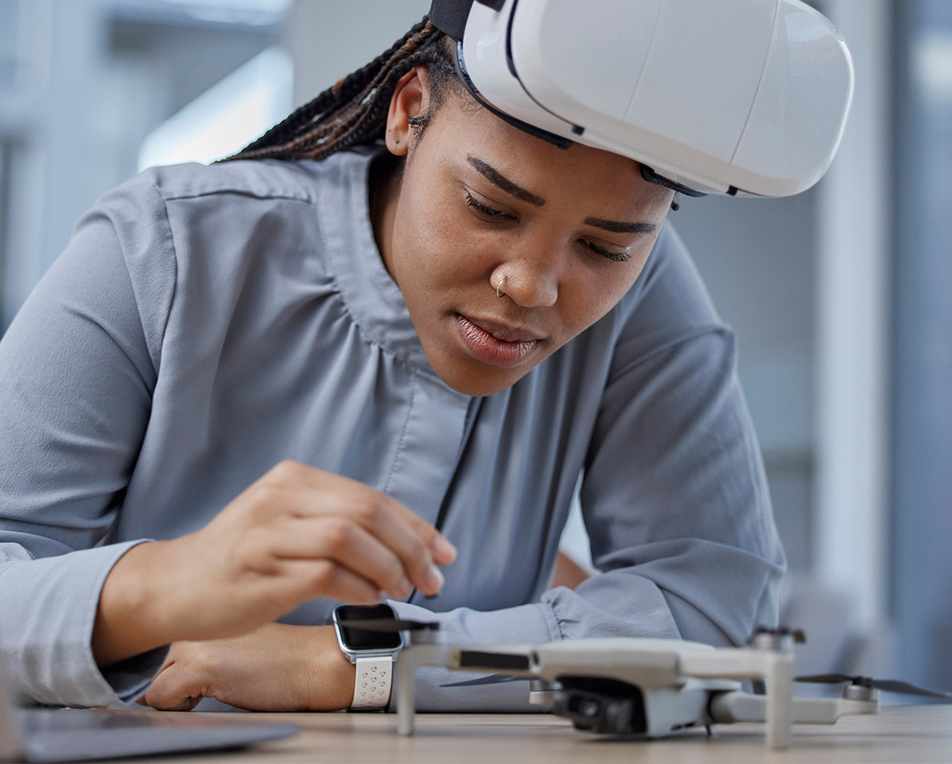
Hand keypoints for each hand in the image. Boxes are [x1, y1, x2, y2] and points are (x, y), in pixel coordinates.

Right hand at [93, 461, 455, 665]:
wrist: (175, 583)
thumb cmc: (242, 555)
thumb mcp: (288, 519)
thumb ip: (340, 521)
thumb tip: (410, 543)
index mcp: (294, 478)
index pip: (372, 497)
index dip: (417, 526)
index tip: (444, 552)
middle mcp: (281, 498)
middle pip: (368, 511)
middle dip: (412, 547)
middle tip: (432, 577)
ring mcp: (267, 534)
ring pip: (349, 537)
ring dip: (388, 567)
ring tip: (400, 588)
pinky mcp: (260, 573)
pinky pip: (325, 574)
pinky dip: (358, 587)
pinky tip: (368, 597)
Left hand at [137, 623, 353, 711]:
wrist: (319, 663)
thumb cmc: (290, 656)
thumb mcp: (245, 638)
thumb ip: (212, 642)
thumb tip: (173, 672)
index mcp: (210, 606)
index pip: (168, 642)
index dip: (180, 665)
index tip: (199, 673)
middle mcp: (196, 619)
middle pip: (159, 661)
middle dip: (178, 678)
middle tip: (216, 679)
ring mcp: (194, 641)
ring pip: (156, 679)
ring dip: (179, 692)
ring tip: (220, 686)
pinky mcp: (198, 666)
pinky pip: (160, 698)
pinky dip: (178, 707)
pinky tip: (214, 695)